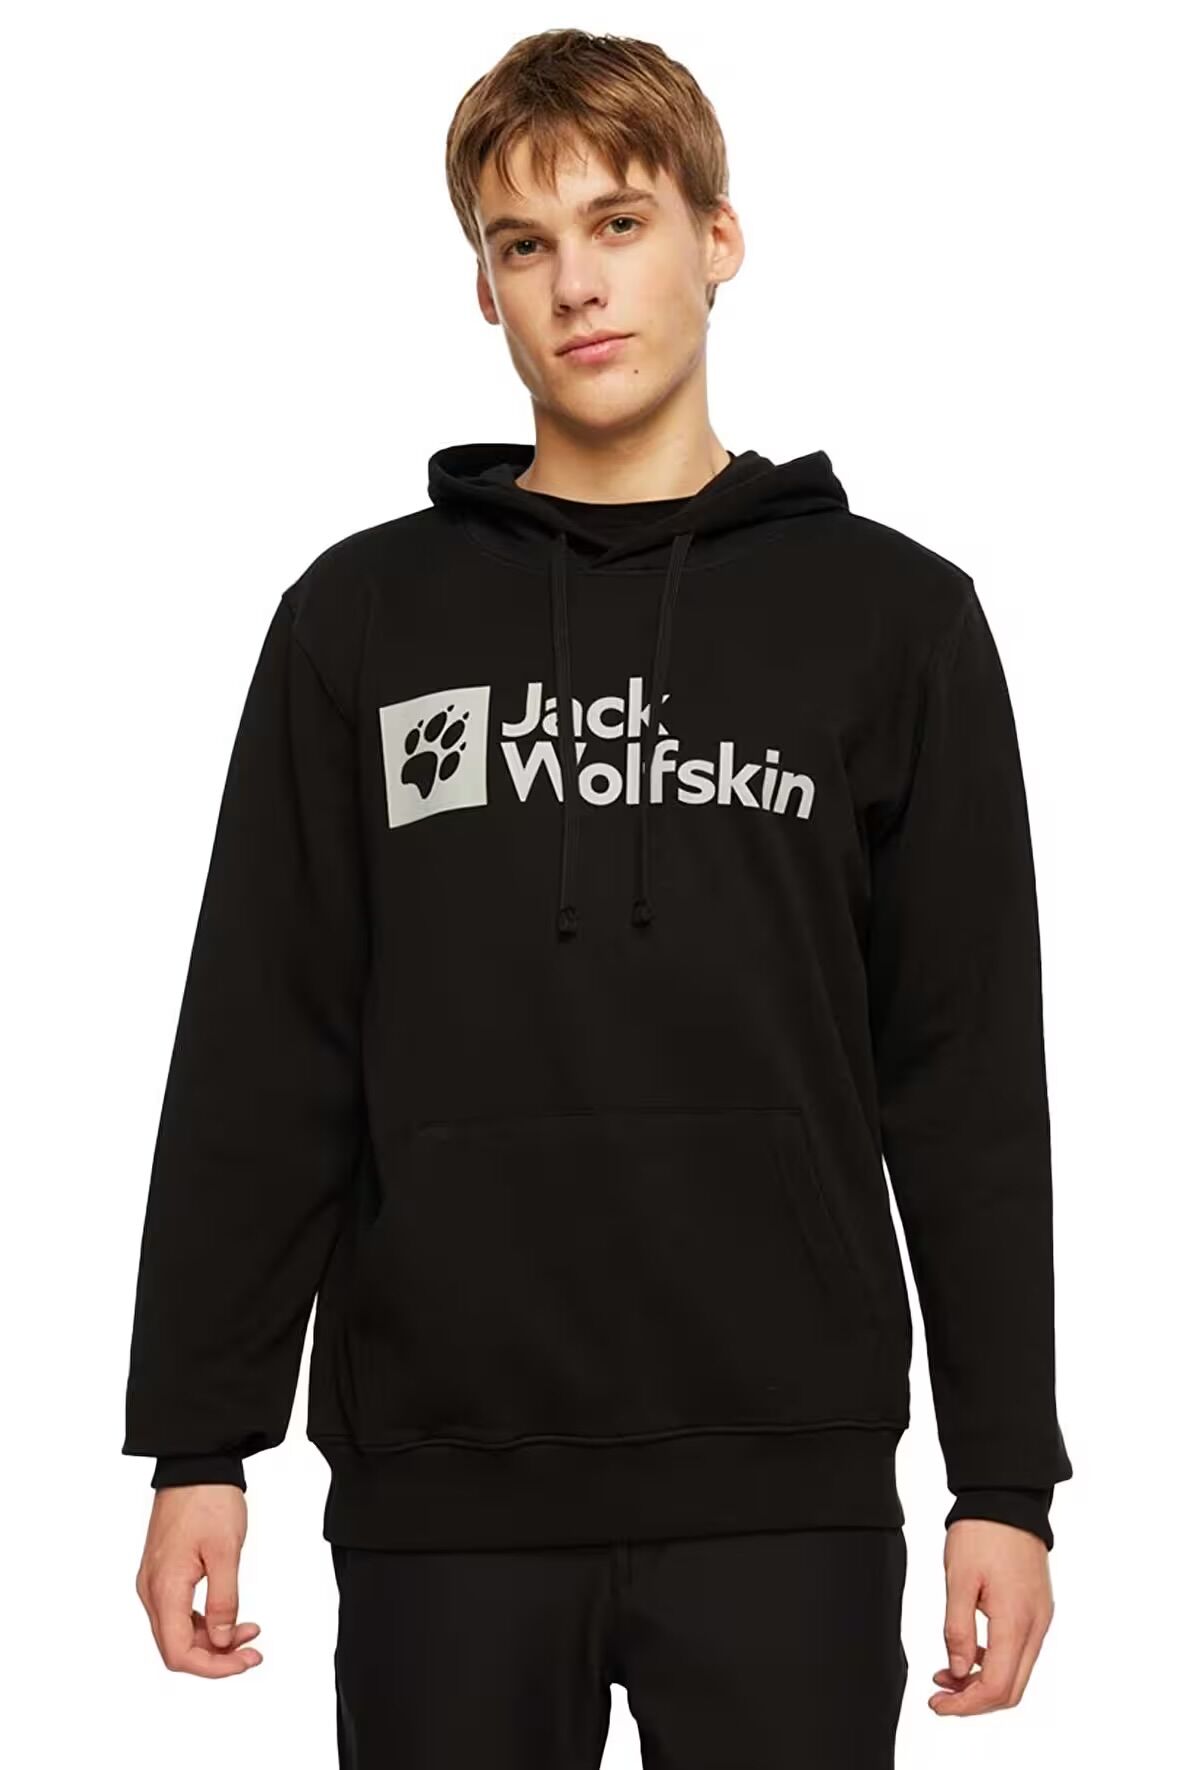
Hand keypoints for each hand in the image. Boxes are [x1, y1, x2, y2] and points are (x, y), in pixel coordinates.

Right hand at [135, 1484, 262, 1676]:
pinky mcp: (163, 1572)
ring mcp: (155, 1582)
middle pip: (176, 1647)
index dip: (213, 1667)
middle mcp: (151, 1591)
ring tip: (250, 1630)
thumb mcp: (226, 1552)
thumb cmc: (210, 1500)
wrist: (195, 1464)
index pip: (178, 1653)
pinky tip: (229, 1617)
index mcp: (165, 1588)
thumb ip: (223, 1602)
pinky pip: (178, 1612)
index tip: (246, 1661)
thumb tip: (219, 1642)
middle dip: (216, 1657)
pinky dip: (204, 1621)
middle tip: (253, 1652)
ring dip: (212, 1640)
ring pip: (177, 1631)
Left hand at [929, 1518, 1054, 1715]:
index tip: (937, 1703)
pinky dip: (994, 1662)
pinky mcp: (1037, 1609)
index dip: (966, 1704)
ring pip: (1016, 1672)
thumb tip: (957, 1672)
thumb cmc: (982, 1532)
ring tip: (945, 1674)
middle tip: (939, 1696)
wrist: (1008, 1499)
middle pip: (1011, 1689)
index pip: (997, 1686)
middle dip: (974, 1701)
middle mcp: (1036, 1626)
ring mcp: (1040, 1618)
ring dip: (983, 1682)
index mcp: (1016, 1621)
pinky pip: (1019, 1651)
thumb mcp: (959, 1578)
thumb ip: (957, 1629)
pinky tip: (967, 1653)